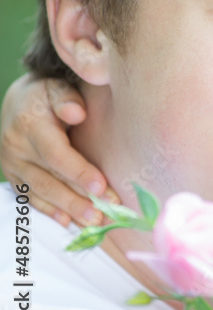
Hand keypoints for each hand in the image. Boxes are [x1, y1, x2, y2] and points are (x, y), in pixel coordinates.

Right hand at [0, 74, 113, 226]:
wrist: (18, 102)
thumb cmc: (48, 94)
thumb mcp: (57, 87)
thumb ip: (68, 98)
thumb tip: (78, 113)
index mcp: (30, 126)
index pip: (56, 155)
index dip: (79, 173)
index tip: (102, 187)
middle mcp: (17, 149)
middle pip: (49, 180)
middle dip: (77, 199)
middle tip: (103, 215)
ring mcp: (12, 165)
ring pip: (40, 192)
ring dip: (68, 209)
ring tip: (93, 222)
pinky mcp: (13, 176)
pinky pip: (30, 197)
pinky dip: (50, 211)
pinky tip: (69, 222)